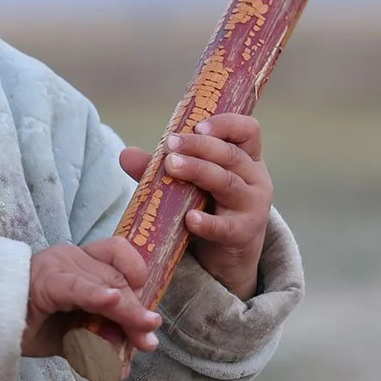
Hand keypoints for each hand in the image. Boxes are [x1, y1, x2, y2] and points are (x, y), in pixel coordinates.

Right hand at [21, 238, 159, 358]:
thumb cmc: (28, 327)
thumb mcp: (72, 335)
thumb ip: (97, 344)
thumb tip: (122, 367)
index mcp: (80, 262)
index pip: (119, 256)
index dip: (138, 278)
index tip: (146, 309)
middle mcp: (72, 257)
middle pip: (118, 277)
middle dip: (137, 312)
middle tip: (148, 340)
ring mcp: (59, 266)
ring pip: (106, 284)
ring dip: (127, 313)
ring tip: (142, 337)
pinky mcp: (45, 282)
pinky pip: (77, 288)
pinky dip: (96, 296)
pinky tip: (112, 302)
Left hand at [121, 113, 272, 300]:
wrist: (230, 257)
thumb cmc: (211, 208)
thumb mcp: (191, 183)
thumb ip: (162, 167)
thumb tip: (125, 154)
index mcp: (246, 158)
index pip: (248, 130)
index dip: (226, 124)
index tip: (197, 126)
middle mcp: (254, 178)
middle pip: (231, 155)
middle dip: (199, 146)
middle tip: (170, 145)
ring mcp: (252, 206)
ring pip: (228, 182)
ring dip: (199, 171)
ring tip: (172, 166)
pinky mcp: (243, 234)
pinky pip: (226, 227)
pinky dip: (207, 223)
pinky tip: (189, 219)